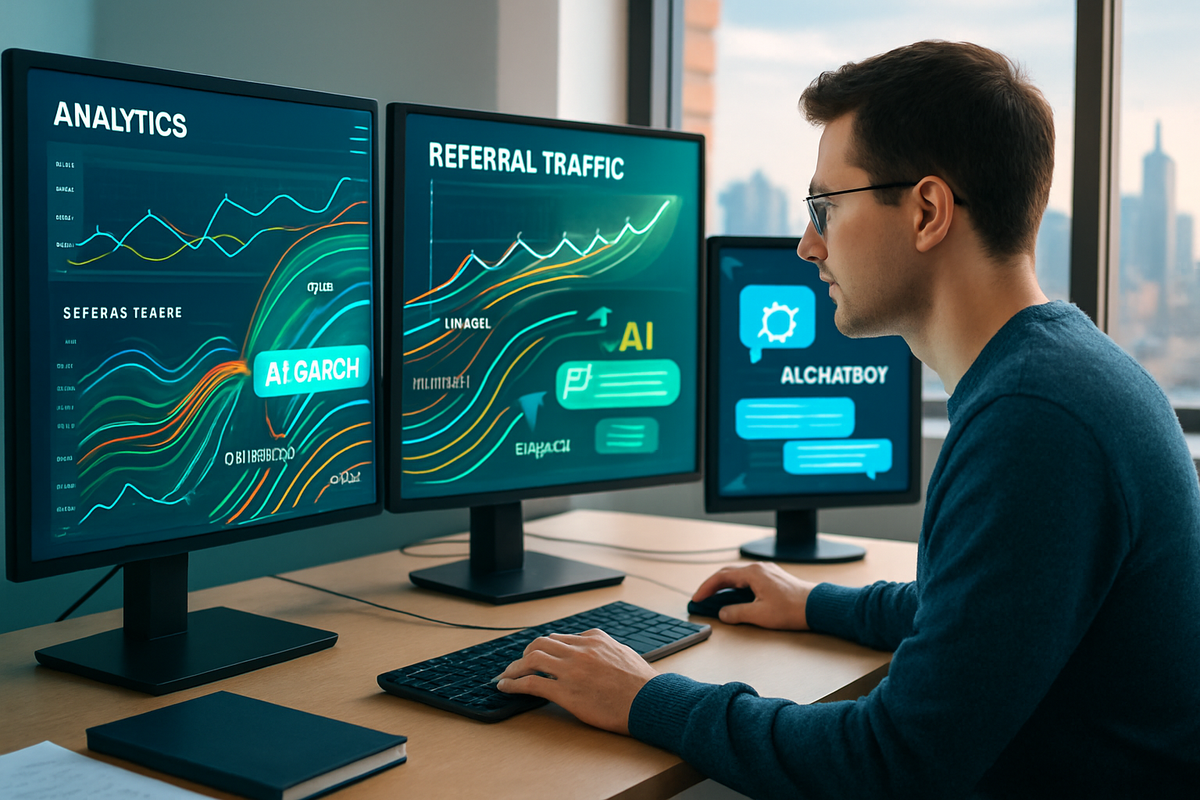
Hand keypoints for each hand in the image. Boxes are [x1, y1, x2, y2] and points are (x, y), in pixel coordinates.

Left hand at [494, 629, 657, 733]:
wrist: (651, 702)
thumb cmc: (643, 684)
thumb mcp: (624, 654)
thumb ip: (605, 649)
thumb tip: (596, 651)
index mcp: (594, 639)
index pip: (560, 637)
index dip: (545, 647)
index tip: (537, 654)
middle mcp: (580, 650)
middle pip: (541, 644)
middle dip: (526, 653)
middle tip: (518, 664)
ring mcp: (572, 670)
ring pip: (532, 659)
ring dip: (514, 667)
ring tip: (506, 675)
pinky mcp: (566, 692)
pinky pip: (532, 683)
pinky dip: (514, 683)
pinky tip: (505, 687)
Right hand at [692, 562, 816, 629]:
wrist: (817, 606)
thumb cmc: (792, 609)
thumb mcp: (759, 614)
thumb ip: (736, 613)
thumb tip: (723, 613)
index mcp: (753, 573)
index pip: (721, 577)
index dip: (706, 588)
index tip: (697, 598)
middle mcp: (759, 569)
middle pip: (729, 574)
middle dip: (713, 586)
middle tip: (702, 598)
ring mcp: (768, 572)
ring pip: (739, 576)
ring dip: (725, 586)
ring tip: (716, 599)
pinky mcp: (774, 579)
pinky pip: (750, 580)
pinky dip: (738, 587)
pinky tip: (738, 597)